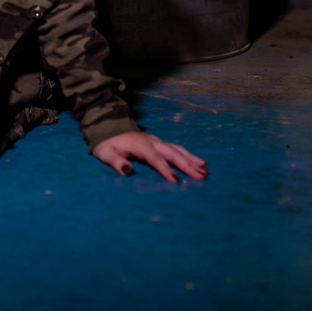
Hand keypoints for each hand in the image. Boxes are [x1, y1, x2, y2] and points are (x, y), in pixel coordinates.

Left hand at [92, 131, 208, 182]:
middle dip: (187, 165)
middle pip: (172, 153)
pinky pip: (177, 149)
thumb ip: (116, 162)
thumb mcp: (105, 154)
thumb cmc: (107, 145)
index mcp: (140, 145)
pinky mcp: (159, 144)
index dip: (166, 169)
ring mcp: (157, 141)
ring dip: (191, 160)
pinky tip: (200, 162)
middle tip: (201, 177)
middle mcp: (152, 142)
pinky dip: (189, 155)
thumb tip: (127, 171)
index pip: (155, 158)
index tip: (177, 181)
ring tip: (205, 170)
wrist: (109, 130)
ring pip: (178, 150)